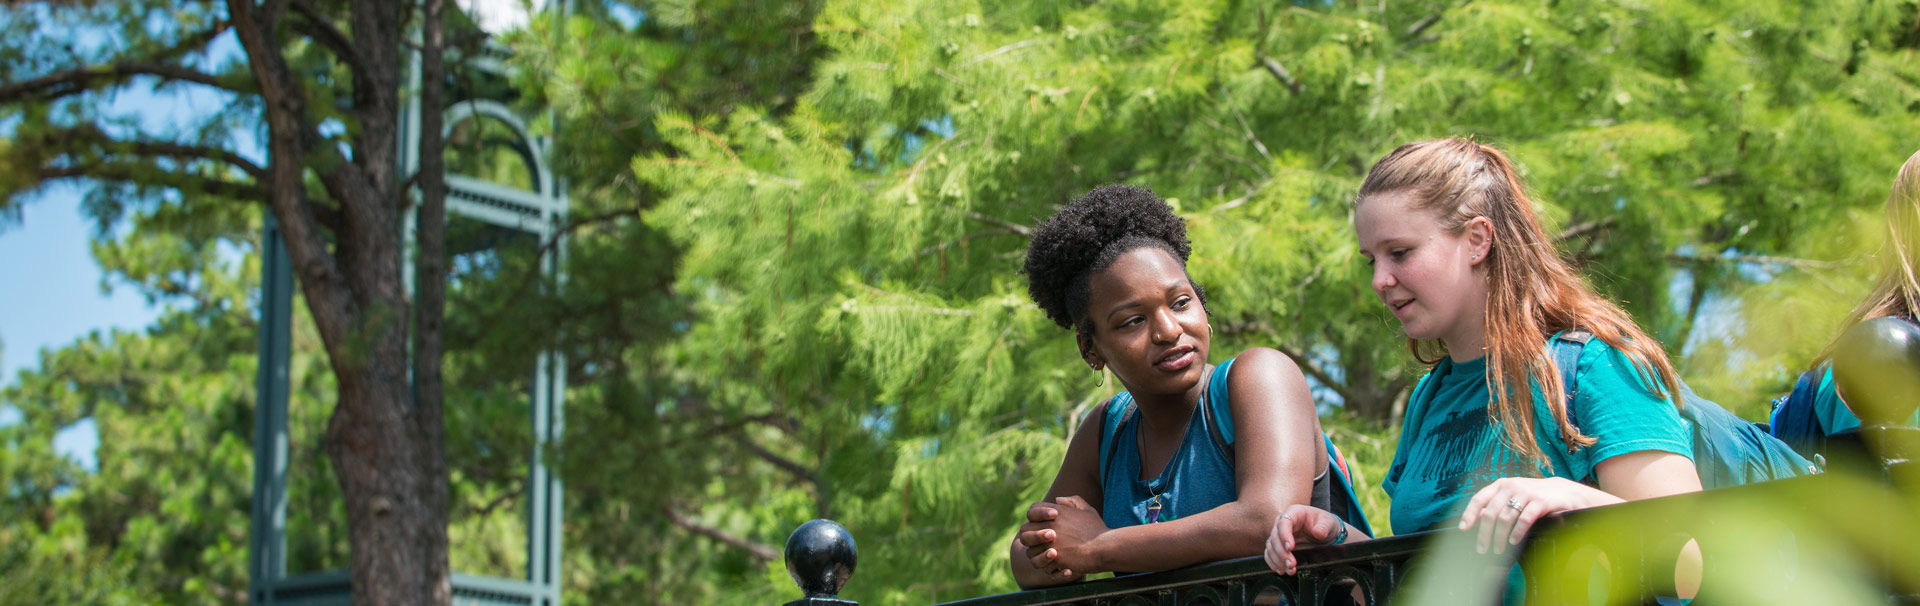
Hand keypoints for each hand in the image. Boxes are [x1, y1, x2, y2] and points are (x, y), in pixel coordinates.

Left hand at [1017, 496, 1104, 577]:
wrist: (1106, 546)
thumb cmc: (1097, 529)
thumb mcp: (1087, 510)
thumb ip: (1072, 501)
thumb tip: (1057, 499)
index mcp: (1056, 512)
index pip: (1033, 510)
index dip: (1035, 516)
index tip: (1046, 524)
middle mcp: (1049, 525)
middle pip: (1025, 530)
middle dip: (1032, 537)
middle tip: (1044, 544)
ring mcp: (1050, 542)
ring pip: (1029, 550)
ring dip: (1037, 553)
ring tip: (1051, 556)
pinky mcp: (1054, 558)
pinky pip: (1041, 564)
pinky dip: (1047, 566)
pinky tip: (1058, 564)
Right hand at [1264, 504, 1344, 574]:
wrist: (1325, 532)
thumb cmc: (1325, 523)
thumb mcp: (1328, 522)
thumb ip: (1324, 527)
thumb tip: (1318, 533)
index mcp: (1294, 513)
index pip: (1283, 522)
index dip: (1284, 535)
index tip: (1290, 548)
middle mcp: (1283, 523)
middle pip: (1275, 536)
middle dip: (1282, 552)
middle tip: (1291, 564)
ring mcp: (1279, 534)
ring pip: (1271, 547)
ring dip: (1278, 560)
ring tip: (1290, 570)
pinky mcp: (1279, 545)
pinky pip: (1270, 553)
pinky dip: (1273, 562)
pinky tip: (1281, 570)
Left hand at [1457, 476, 1618, 553]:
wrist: (1564, 491)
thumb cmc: (1533, 497)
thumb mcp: (1513, 497)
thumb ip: (1497, 506)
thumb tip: (1477, 520)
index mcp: (1500, 485)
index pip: (1479, 499)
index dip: (1469, 514)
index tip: (1463, 529)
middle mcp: (1511, 486)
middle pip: (1490, 513)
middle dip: (1484, 533)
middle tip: (1482, 549)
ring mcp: (1526, 493)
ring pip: (1505, 518)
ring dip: (1499, 537)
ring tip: (1498, 550)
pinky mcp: (1540, 501)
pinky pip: (1524, 519)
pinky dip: (1517, 532)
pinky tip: (1514, 541)